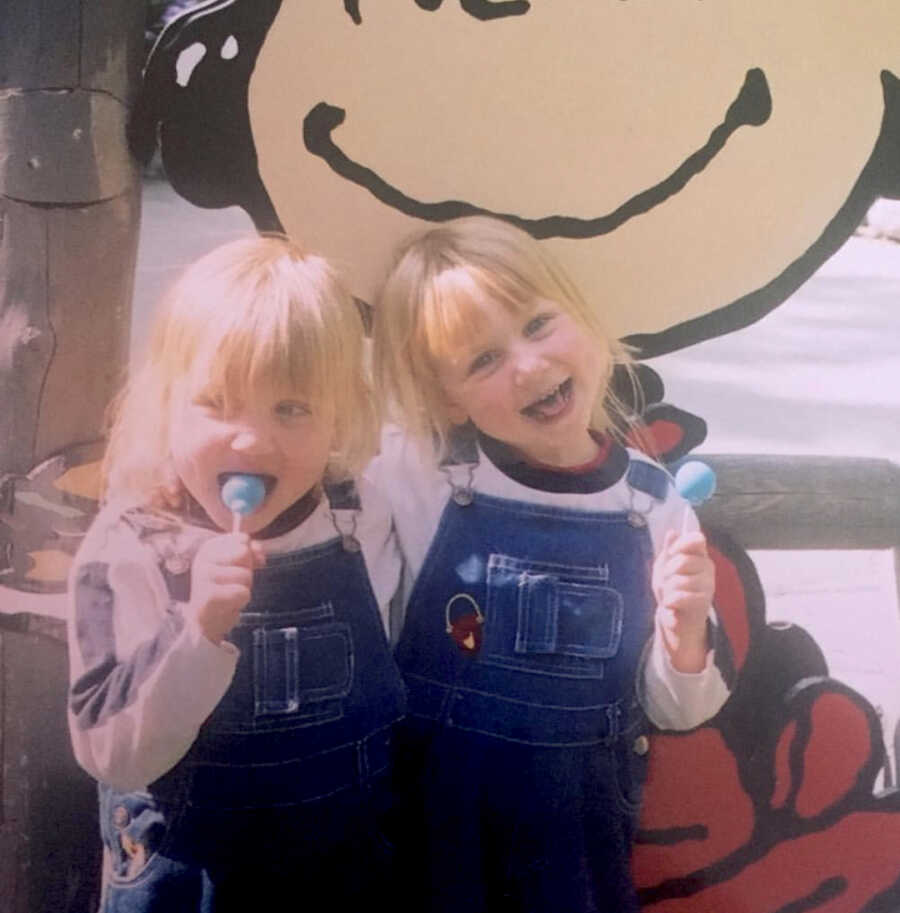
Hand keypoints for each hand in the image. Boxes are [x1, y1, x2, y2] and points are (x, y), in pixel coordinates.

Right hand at [188, 533, 264, 643]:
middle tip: (233, 584)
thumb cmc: (223, 589)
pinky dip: (241, 601)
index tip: (241, 566)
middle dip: (247, 571)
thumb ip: (250, 553)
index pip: (242, 539)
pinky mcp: (209, 596)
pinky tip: (228, 604)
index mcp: (209, 548)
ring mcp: (204, 577)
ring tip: (230, 595)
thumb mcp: (237, 566)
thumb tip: (259, 550)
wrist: (205, 621)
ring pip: (245, 575)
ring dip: (244, 588)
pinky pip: (243, 593)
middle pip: (244, 554)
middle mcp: (203, 559)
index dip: (250, 554)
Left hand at [652, 529, 714, 671]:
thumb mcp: (664, 566)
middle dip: (667, 573)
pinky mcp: (705, 600)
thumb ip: (669, 549)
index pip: (697, 539)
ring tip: (671, 595)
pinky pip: (680, 596)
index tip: (672, 552)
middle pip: (682, 561)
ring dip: (667, 590)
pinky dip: (670, 601)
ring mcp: (708, 583)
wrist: (675, 617)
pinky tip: (672, 605)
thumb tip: (672, 532)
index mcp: (698, 554)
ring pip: (678, 580)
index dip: (681, 544)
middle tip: (667, 581)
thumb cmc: (670, 588)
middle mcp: (707, 566)